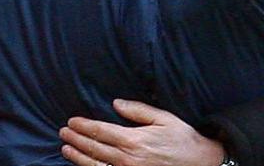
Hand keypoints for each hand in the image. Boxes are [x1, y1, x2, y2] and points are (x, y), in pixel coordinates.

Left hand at [60, 99, 224, 165]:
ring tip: (66, 148)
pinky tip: (83, 165)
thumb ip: (138, 110)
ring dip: (78, 157)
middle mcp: (128, 159)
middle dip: (77, 139)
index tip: (72, 121)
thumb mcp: (164, 118)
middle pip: (95, 148)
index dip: (84, 126)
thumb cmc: (183, 138)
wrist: (199, 163)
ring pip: (96, 165)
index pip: (102, 131)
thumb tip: (116, 103)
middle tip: (63, 131)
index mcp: (135, 140)